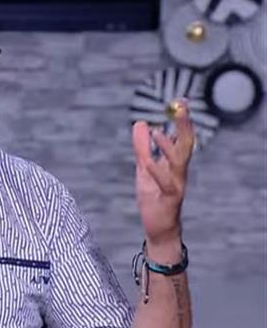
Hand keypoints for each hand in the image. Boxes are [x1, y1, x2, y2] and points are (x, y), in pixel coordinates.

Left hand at [131, 100, 194, 248]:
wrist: (158, 227)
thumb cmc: (154, 196)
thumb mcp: (144, 168)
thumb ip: (142, 147)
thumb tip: (142, 123)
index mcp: (174, 163)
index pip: (181, 137)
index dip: (182, 120)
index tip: (180, 100)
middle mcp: (179, 171)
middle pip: (185, 145)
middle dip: (184, 125)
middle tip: (181, 107)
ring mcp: (177, 184)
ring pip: (179, 163)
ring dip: (169, 147)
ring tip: (159, 131)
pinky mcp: (170, 199)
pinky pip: (166, 184)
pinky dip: (158, 172)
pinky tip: (149, 162)